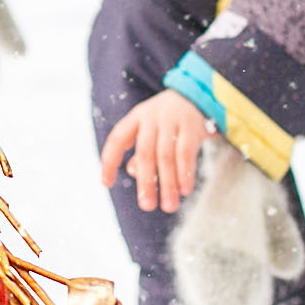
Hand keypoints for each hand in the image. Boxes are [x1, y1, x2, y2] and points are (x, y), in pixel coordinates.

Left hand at [98, 90, 210, 214]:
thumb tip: (133, 171)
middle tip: (146, 206)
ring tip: (168, 206)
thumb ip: (141, 153)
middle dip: (146, 182)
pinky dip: (185, 172)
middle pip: (145, 152)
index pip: (117, 139)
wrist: (199, 97)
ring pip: (166, 156)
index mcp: (136, 117)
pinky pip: (186, 152)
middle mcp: (152, 117)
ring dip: (167, 183)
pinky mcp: (193, 126)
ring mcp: (173, 120)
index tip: (106, 184)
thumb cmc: (168, 123)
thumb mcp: (150, 132)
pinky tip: (184, 190)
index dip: (110, 161)